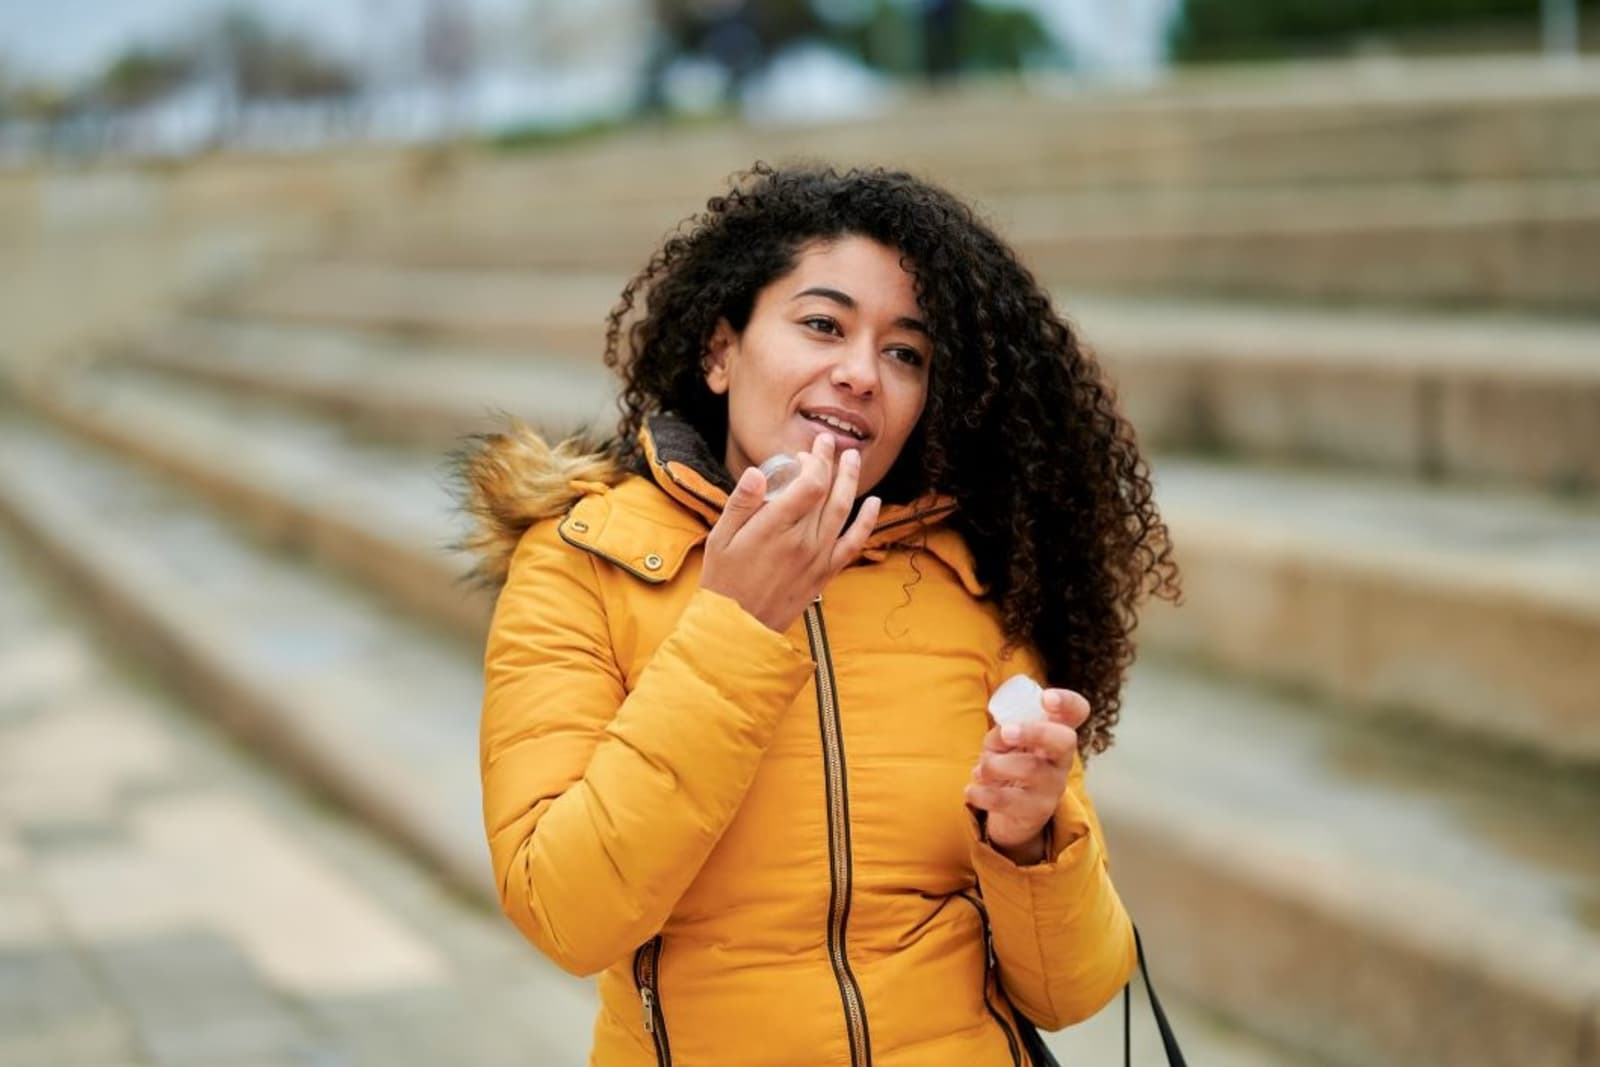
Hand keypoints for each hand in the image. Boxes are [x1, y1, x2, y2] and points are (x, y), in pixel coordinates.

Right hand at [700, 433, 881, 631]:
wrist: (738, 628)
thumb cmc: (724, 580)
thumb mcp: (721, 538)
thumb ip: (741, 503)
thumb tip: (757, 471)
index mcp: (775, 529)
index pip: (809, 484)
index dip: (813, 462)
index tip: (806, 451)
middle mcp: (802, 541)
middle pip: (827, 492)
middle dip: (830, 462)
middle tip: (828, 442)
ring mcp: (817, 558)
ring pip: (843, 511)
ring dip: (851, 481)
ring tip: (852, 458)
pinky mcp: (825, 573)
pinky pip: (853, 543)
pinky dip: (867, 522)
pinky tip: (874, 502)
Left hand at [964, 688, 1090, 864]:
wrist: (1013, 813)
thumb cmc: (1010, 764)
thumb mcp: (1004, 742)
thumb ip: (1003, 731)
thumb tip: (1003, 733)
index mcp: (1055, 733)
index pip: (1077, 712)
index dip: (1068, 702)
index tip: (1046, 698)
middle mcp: (1061, 759)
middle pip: (1065, 740)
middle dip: (1035, 732)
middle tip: (1007, 732)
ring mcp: (1052, 786)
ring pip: (1031, 769)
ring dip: (995, 765)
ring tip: (980, 770)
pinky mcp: (1036, 811)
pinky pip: (1007, 800)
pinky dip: (982, 793)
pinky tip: (972, 790)